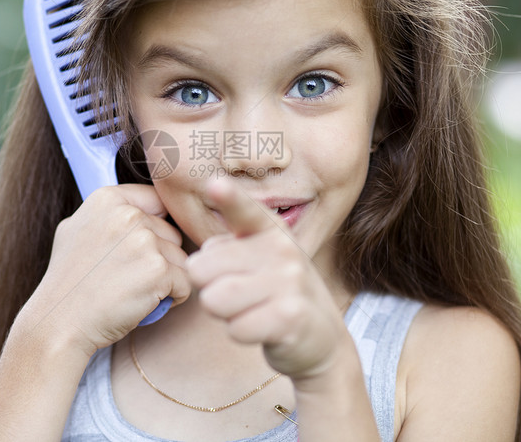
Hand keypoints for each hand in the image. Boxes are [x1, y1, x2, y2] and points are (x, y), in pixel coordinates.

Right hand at [19, 184, 190, 355]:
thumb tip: (137, 207)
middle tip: (129, 277)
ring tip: (134, 291)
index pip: (157, 202)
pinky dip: (172, 298)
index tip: (137, 249)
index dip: (154, 228)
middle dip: (160, 256)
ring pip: (180, 259)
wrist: (58, 323)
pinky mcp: (159, 271)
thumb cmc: (67, 282)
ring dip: (167, 279)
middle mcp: (128, 214)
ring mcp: (145, 242)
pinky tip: (144, 303)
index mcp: (108, 199)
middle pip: (172, 233)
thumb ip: (108, 213)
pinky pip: (185, 283)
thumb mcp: (75, 230)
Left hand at [186, 177, 349, 380]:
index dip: (229, 197)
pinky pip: (235, 328)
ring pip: (214, 299)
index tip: (214, 183)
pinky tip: (263, 328)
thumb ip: (226, 251)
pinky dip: (241, 333)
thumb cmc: (275, 293)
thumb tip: (199, 264)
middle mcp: (283, 250)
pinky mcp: (290, 317)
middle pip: (203, 269)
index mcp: (270, 230)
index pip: (245, 211)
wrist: (321, 337)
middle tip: (240, 293)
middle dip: (209, 287)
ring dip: (223, 312)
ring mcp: (290, 282)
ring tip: (249, 309)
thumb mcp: (258, 260)